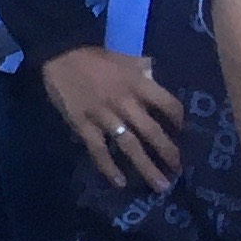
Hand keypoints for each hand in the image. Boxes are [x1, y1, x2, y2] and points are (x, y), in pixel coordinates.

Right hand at [41, 45, 185, 191]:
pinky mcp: (83, 124)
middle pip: (152, 131)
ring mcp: (104, 115)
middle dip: (168, 153)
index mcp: (137, 84)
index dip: (179, 120)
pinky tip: (120, 182)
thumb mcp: (124, 57)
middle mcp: (125, 102)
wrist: (58, 54)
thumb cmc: (93, 57)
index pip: (168, 105)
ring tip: (160, 186)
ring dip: (147, 167)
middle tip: (178, 170)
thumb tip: (156, 72)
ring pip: (130, 145)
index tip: (182, 132)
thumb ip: (142, 67)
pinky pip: (99, 149)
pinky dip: (109, 167)